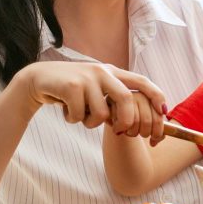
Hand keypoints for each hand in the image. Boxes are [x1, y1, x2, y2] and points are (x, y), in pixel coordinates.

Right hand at [16, 62, 165, 137]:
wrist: (38, 80)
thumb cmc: (71, 90)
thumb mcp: (95, 89)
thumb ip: (112, 98)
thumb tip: (136, 120)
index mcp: (111, 72)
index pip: (140, 81)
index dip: (155, 95)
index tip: (164, 111)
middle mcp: (102, 72)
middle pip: (125, 99)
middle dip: (126, 120)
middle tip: (119, 131)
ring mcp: (86, 78)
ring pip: (101, 113)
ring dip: (90, 123)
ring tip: (79, 115)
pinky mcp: (71, 86)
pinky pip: (80, 116)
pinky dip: (74, 120)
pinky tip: (65, 109)